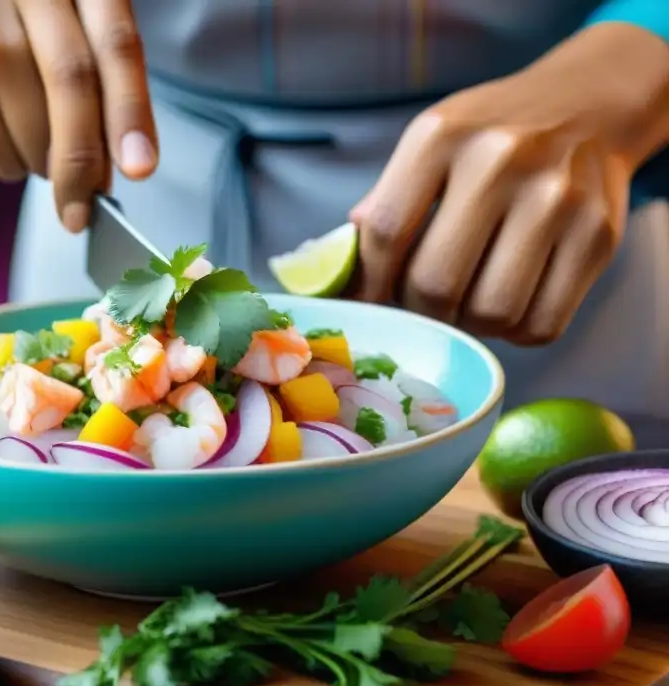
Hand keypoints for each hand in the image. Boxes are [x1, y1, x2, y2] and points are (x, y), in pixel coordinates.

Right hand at [0, 0, 157, 232]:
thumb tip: (116, 168)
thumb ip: (103, 73)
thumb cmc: (13, 11)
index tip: (139, 170)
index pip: (113, 48)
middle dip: (81, 172)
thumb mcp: (69, 16)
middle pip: (68, 106)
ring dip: (31, 164)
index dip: (129, 114)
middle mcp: (8, 2)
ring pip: (20, 149)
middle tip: (81, 206)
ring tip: (14, 123)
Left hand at [349, 22, 667, 344]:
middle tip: (423, 301)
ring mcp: (557, 200)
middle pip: (434, 284)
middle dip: (419, 309)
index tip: (367, 299)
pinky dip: (515, 332)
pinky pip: (542, 324)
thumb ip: (384, 205)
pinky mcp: (598, 237)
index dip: (367, 282)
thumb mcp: (428, 145)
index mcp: (441, 136)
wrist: (588, 104)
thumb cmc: (490, 135)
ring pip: (490, 312)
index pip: (384, 231)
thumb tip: (336, 277)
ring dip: (469, 324)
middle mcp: (501, 161)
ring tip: (467, 301)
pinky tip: (509, 303)